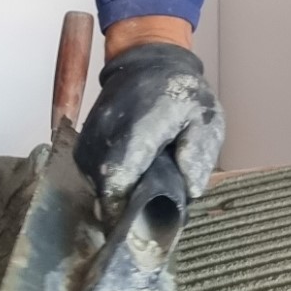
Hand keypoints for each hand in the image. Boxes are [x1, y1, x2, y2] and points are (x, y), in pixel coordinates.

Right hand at [73, 32, 223, 226]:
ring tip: (140, 197)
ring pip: (94, 182)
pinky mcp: (85, 137)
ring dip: (115, 194)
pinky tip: (129, 181)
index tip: (141, 230)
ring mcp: (91, 134)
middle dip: (123, 208)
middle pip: (103, 187)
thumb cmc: (180, 92)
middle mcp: (106, 132)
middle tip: (147, 218)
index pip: (118, 180)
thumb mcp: (205, 118)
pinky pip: (90, 170)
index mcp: (139, 128)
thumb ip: (199, 154)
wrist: (148, 60)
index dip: (125, 211)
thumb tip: (190, 191)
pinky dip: (108, 181)